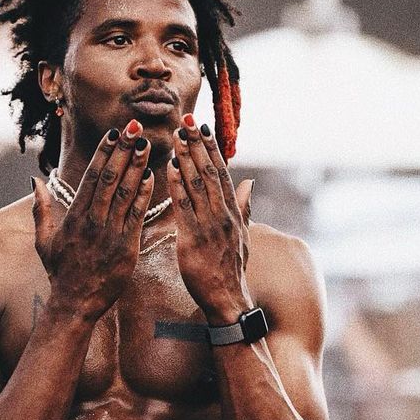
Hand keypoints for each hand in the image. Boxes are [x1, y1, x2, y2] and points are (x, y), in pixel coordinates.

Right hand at [32, 124, 152, 320]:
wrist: (75, 303)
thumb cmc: (60, 272)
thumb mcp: (43, 240)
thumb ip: (41, 209)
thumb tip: (35, 181)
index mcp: (74, 216)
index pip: (91, 177)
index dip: (104, 153)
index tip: (115, 134)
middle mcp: (91, 221)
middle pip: (109, 178)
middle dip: (123, 151)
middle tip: (135, 129)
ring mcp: (109, 233)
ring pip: (124, 193)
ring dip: (136, 167)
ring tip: (147, 145)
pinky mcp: (126, 247)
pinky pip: (136, 216)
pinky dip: (143, 196)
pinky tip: (151, 177)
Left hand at [167, 114, 253, 321]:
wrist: (227, 299)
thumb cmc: (231, 269)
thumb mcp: (243, 236)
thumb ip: (244, 208)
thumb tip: (250, 183)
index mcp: (233, 213)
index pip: (222, 173)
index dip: (212, 149)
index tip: (203, 128)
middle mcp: (223, 215)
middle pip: (210, 173)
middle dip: (197, 145)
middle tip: (186, 121)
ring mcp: (209, 226)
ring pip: (197, 185)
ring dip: (186, 158)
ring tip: (177, 136)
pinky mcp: (193, 239)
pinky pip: (184, 208)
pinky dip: (177, 186)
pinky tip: (169, 168)